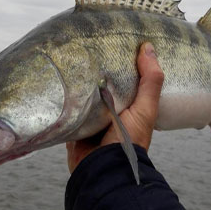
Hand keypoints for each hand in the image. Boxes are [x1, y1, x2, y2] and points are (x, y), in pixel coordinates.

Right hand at [66, 42, 163, 172]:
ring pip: (86, 92)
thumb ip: (150, 81)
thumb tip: (148, 48)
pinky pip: (70, 105)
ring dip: (80, 81)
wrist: (103, 169)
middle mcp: (111, 107)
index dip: (124, 60)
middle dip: (98, 68)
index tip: (116, 40)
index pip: (127, 76)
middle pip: (104, 82)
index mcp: (130, 103)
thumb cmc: (129, 140)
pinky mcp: (76, 122)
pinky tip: (60, 78)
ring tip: (72, 54)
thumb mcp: (146, 108)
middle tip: (89, 42)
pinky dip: (67, 95)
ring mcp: (93, 115)